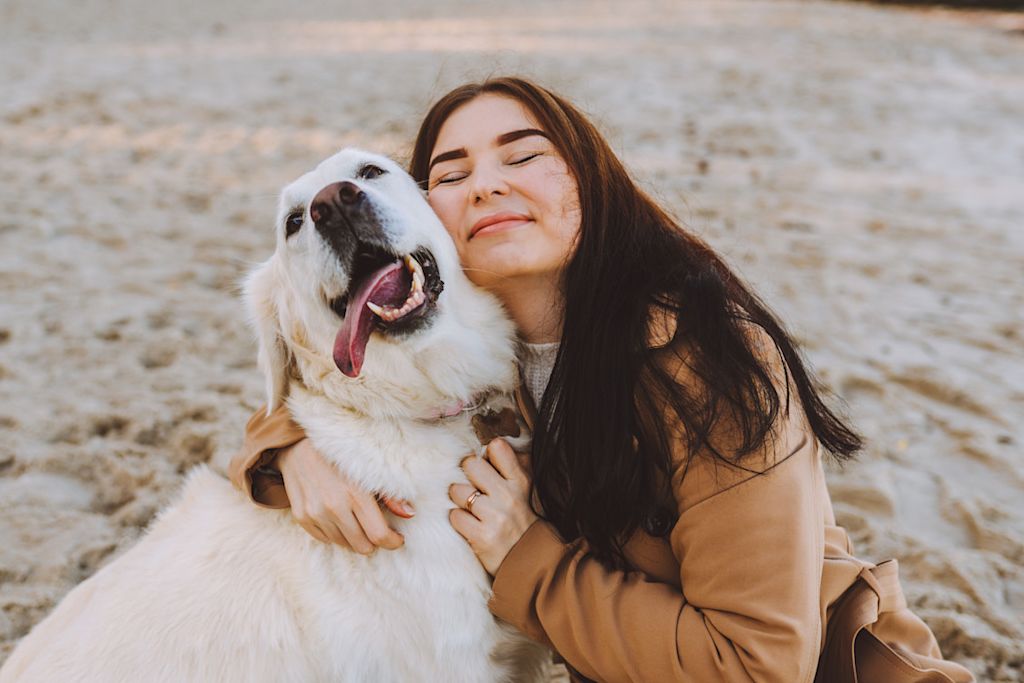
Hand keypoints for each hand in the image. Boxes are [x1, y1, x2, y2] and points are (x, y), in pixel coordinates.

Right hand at [276, 438, 413, 552]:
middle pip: (362, 546)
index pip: (379, 535)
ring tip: (357, 522)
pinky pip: (324, 539)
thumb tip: (409, 514)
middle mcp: (334, 507)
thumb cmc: (340, 456)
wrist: (299, 445)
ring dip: (354, 539)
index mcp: (356, 495)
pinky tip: (339, 519)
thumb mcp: (370, 469)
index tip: (397, 539)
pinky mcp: (301, 517)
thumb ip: (390, 495)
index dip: (392, 542)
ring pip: (343, 544)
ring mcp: (315, 513)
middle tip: (376, 529)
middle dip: (374, 541)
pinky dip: (335, 534)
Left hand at [449, 438, 537, 574]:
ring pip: (458, 490)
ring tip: (470, 507)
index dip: (486, 454)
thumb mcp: (524, 490)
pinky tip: (469, 523)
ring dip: (459, 498)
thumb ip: (510, 467)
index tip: (486, 465)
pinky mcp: (481, 536)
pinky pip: (455, 516)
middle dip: (467, 474)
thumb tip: (490, 444)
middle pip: (471, 465)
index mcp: (519, 481)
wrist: (529, 561)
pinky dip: (458, 519)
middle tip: (472, 486)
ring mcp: (494, 516)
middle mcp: (507, 496)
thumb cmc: (520, 520)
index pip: (497, 447)